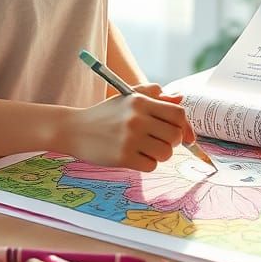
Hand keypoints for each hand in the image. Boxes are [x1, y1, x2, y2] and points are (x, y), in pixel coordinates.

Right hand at [67, 84, 195, 171]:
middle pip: (175, 136)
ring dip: (160, 154)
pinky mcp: (123, 157)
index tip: (185, 135)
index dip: (185, 126)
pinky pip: (151, 166)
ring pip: (166, 153)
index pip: (178, 114)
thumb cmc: (106, 114)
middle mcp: (136, 118)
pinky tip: (135, 156)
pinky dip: (147, 164)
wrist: (75, 129)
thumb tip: (180, 99)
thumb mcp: (127, 97)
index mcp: (140, 101)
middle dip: (172, 142)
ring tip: (146, 149)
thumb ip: (154, 96)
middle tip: (159, 141)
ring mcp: (129, 138)